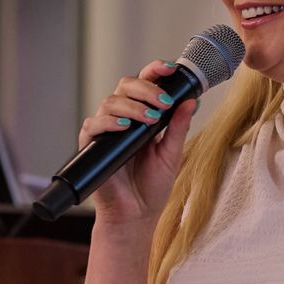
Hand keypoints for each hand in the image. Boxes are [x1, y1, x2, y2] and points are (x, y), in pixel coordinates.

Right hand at [77, 60, 199, 222]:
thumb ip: (178, 127)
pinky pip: (93, 124)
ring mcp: (106, 130)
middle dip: (146, 88)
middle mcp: (122, 118)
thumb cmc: (152, 186)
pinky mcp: (92, 145)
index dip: (154, 71)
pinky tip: (124, 126)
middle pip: (126, 86)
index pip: (145, 84)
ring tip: (150, 120)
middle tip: (163, 102)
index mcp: (143, 116)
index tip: (170, 69)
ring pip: (110, 101)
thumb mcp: (172, 154)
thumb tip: (191, 101)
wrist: (136, 214)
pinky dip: (109, 122)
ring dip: (132, 106)